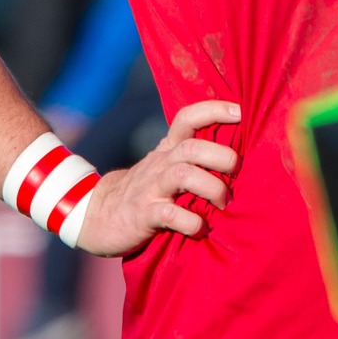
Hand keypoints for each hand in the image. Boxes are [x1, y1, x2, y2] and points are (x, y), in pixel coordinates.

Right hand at [73, 100, 239, 257]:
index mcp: (167, 150)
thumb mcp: (164, 167)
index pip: (187, 118)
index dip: (214, 110)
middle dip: (223, 157)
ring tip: (224, 203)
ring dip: (212, 187)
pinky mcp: (143, 214)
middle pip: (193, 147)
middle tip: (238, 173)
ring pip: (183, 174)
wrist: (97, 215)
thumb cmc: (144, 191)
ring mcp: (150, 188)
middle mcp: (160, 164)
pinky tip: (200, 228)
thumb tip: (239, 157)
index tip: (241, 111)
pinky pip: (170, 214)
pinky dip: (191, 222)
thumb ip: (192, 159)